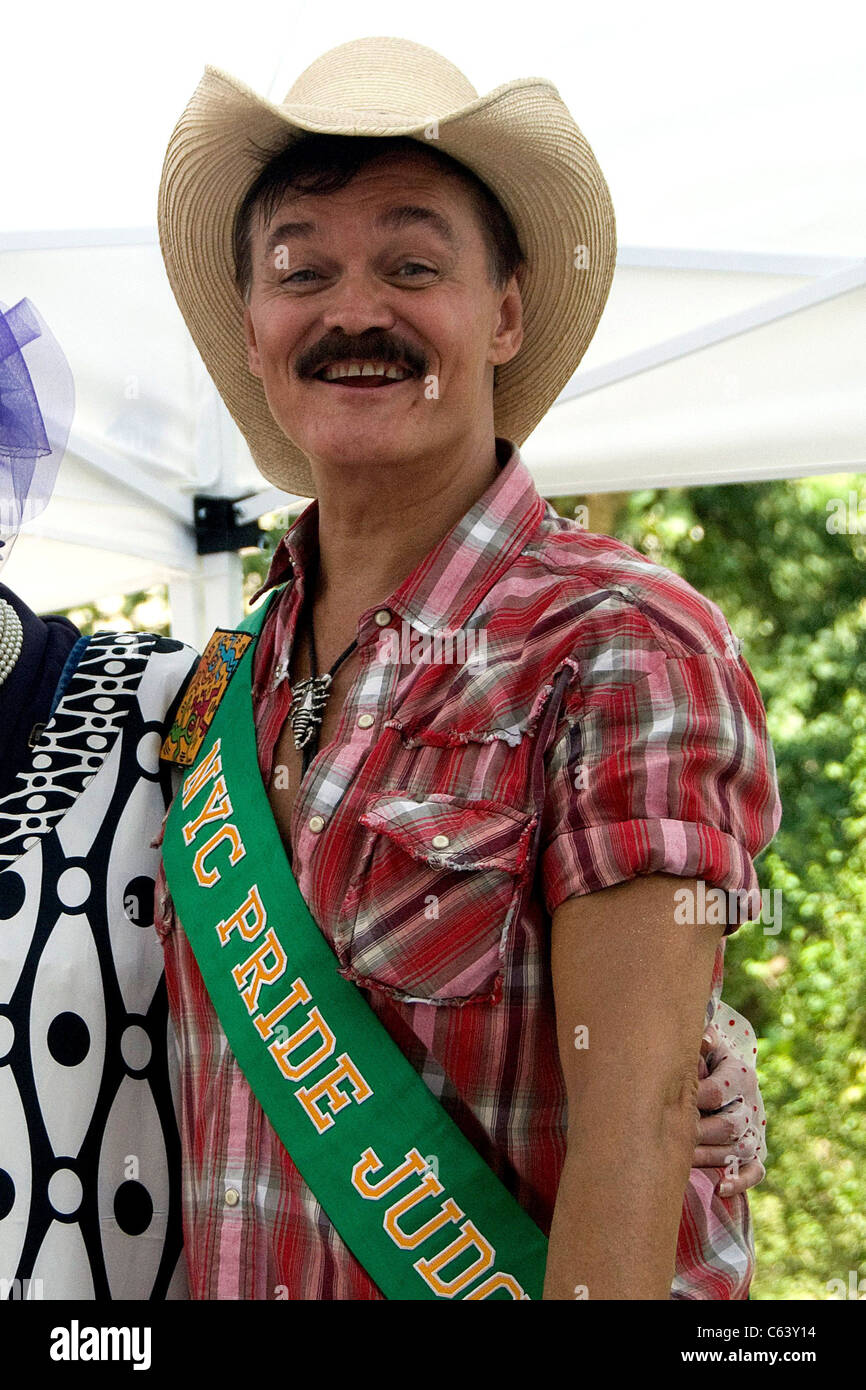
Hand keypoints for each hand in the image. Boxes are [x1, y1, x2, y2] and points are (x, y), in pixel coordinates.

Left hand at [692, 1023, 765, 1194]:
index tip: (670, 1105)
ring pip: (740, 1149)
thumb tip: (705, 1040)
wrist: (727, 1071)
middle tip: (675, 1137)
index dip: (693, 1100)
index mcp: (740, 1074)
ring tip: (686, 1161)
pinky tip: (721, 1189)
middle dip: (701, 1132)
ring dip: (712, 1157)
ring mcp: (754, 1129)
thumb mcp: (707, 1045)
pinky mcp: (756, 1152)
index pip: (719, 1091)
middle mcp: (750, 1103)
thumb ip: (703, 1042)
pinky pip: (755, 1171)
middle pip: (730, 1124)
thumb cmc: (706, 1058)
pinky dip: (741, 1181)